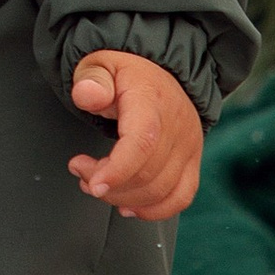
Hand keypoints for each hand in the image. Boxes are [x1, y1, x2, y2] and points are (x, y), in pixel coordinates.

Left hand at [68, 51, 203, 220]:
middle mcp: (177, 125)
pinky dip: (154, 210)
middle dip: (108, 184)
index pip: (143, 142)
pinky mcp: (192, 161)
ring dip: (124, 198)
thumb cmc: (126, 72)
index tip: (93, 183)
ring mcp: (188, 146)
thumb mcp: (100, 64)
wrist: (159, 72)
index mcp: (152, 99)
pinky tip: (127, 207)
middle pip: (148, 173)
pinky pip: (181, 197)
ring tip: (97, 184)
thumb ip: (91, 80)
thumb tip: (86, 95)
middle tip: (82, 173)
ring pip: (161, 191)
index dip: (118, 170)